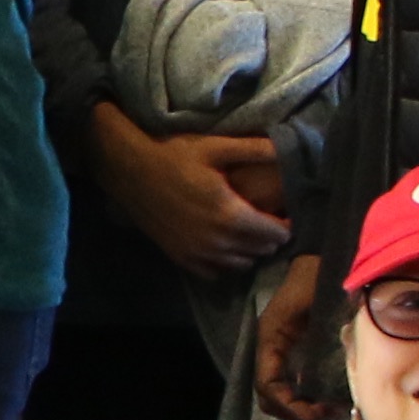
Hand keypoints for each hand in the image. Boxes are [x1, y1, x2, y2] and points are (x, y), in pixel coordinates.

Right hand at [88, 108, 291, 281]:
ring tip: (252, 234)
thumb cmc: (173, 155)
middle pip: (259, 250)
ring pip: (239, 264)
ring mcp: (197, 252)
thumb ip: (253, 149)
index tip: (288, 214)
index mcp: (230, 214)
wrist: (129, 170)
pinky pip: (213, 272)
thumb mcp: (215, 147)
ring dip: (250, 252)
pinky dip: (225, 264)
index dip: (286, 225)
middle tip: (272, 222)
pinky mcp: (180, 257)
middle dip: (271, 238)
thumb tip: (286, 147)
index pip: (273, 233)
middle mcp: (217, 240)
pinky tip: (225, 248)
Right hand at [249, 255, 332, 419]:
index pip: (267, 386)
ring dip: (302, 408)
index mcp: (270, 339)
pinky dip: (308, 397)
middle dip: (296, 412)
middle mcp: (271, 349)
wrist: (326, 255)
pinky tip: (332, 395)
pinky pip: (293, 383)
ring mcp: (282, 351)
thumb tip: (333, 376)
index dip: (290, 406)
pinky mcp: (295, 351)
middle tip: (328, 414)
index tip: (320, 411)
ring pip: (279, 394)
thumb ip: (324, 339)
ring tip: (331, 408)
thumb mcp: (319, 307)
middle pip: (269, 397)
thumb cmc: (321, 277)